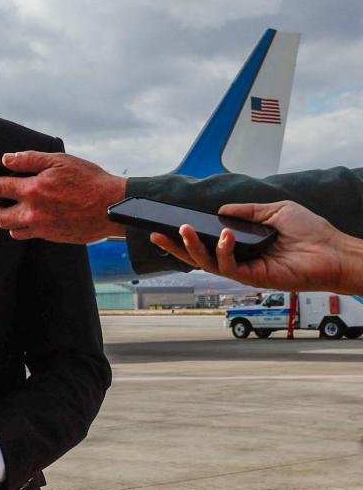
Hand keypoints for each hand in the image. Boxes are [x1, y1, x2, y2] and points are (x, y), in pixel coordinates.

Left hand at [0, 151, 126, 243]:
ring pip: (14, 229)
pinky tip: (37, 216)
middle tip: (0, 200)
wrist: (112, 206)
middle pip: (0, 216)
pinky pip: (31, 235)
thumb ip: (30, 160)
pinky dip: (28, 226)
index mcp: (34, 190)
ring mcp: (43, 228)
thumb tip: (7, 160)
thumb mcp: (59, 161)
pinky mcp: (53, 237)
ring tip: (19, 209)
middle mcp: (34, 212)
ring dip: (11, 219)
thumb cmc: (89, 180)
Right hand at [150, 201, 360, 293]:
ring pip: (208, 263)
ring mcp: (246, 271)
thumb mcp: (274, 211)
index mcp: (242, 244)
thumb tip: (220, 211)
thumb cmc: (311, 232)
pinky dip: (224, 250)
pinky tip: (225, 235)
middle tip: (155, 234)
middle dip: (175, 247)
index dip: (185, 237)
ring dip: (193, 247)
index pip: (207, 241)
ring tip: (184, 229)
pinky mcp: (256, 279)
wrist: (334, 250)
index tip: (164, 226)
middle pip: (198, 256)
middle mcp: (240, 260)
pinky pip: (231, 266)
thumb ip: (246, 211)